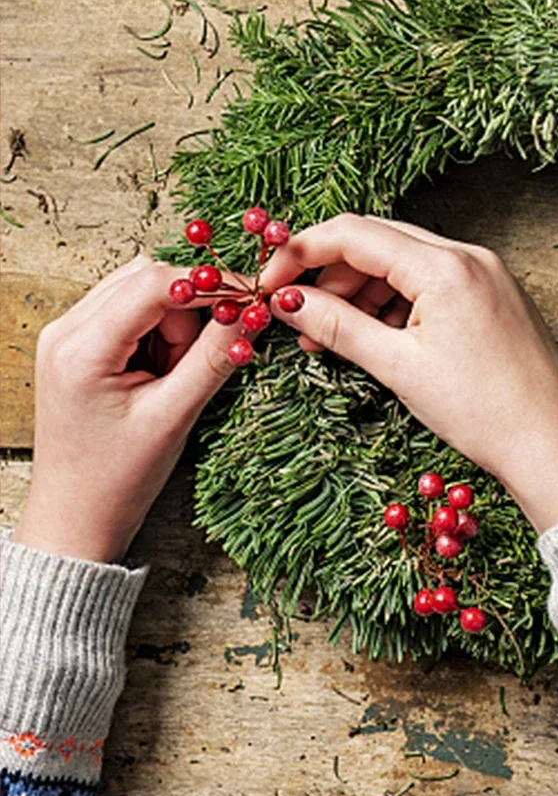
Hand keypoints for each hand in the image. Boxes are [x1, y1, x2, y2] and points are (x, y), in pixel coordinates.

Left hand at [12, 256, 241, 562]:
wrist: (77, 516)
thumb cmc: (117, 477)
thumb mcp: (175, 415)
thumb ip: (216, 357)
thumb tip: (254, 312)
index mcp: (81, 348)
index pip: (154, 283)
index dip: (209, 286)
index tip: (250, 301)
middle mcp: (66, 330)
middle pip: (147, 279)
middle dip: (189, 310)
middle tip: (202, 357)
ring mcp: (69, 335)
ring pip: (142, 292)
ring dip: (176, 323)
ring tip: (176, 374)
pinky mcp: (80, 345)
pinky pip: (132, 312)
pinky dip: (161, 332)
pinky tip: (163, 370)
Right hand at [262, 215, 557, 531]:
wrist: (552, 444)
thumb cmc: (482, 411)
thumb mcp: (399, 367)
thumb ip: (338, 326)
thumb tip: (288, 302)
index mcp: (446, 266)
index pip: (354, 233)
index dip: (301, 253)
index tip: (270, 284)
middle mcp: (469, 256)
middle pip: (378, 242)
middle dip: (330, 275)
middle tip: (298, 316)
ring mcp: (486, 273)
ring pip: (404, 263)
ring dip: (361, 292)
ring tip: (333, 338)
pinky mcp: (493, 294)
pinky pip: (432, 282)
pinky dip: (396, 302)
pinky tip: (376, 336)